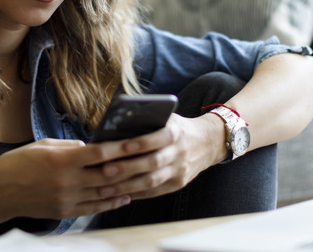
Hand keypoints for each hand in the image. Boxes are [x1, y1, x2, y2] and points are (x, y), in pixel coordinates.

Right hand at [0, 138, 133, 220]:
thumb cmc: (18, 164)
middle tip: (148, 160)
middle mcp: (67, 181)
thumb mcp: (43, 145)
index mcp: (62, 160)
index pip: (99, 153)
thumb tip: (91, 147)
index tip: (137, 142)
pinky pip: (94, 208)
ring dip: (125, 187)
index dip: (121, 148)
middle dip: (129, 167)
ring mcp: (67, 199)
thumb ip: (69, 146)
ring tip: (142, 179)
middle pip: (107, 175)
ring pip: (104, 193)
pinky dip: (111, 202)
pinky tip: (124, 196)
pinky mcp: (65, 212)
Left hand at [90, 113, 225, 200]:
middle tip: (104, 170)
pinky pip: (154, 192)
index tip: (122, 146)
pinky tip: (117, 194)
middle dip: (127, 167)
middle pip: (153, 162)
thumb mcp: (167, 118)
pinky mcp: (178, 184)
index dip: (142, 143)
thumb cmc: (176, 127)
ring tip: (104, 187)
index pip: (160, 138)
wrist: (207, 143)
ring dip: (127, 186)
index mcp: (176, 132)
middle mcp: (180, 152)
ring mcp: (180, 171)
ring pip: (152, 181)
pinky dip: (135, 193)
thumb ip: (147, 120)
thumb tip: (116, 125)